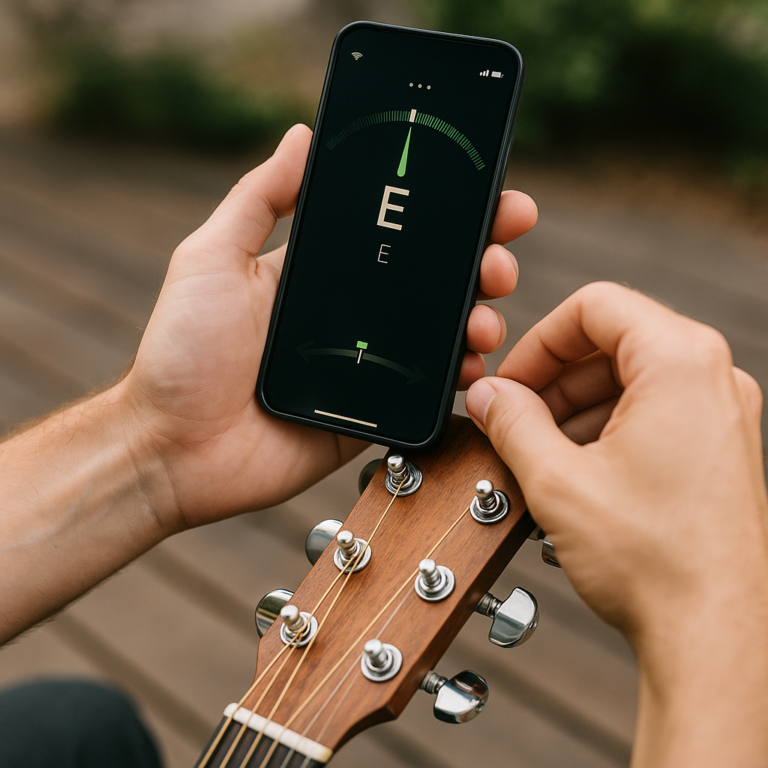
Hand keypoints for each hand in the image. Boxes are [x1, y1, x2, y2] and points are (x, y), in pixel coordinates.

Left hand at [120, 125, 537, 532]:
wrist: (174, 447)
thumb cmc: (183, 351)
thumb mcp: (212, 258)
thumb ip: (259, 200)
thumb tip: (302, 136)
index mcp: (322, 275)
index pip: (395, 236)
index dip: (443, 216)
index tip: (488, 197)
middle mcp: (352, 317)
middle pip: (432, 282)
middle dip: (479, 261)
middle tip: (498, 254)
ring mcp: (367, 367)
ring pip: (441, 336)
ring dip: (477, 318)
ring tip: (485, 315)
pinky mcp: (372, 414)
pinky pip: (427, 394)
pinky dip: (458, 379)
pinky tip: (470, 365)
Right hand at [465, 282, 767, 766]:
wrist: (716, 635)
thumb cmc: (658, 563)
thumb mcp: (557, 480)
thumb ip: (512, 423)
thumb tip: (489, 396)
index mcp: (681, 363)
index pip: (595, 307)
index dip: (539, 341)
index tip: (511, 380)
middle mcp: (714, 379)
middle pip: (613, 342)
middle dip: (553, 378)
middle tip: (514, 417)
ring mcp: (722, 415)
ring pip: (630, 379)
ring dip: (574, 407)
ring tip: (538, 451)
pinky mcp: (719, 449)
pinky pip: (652, 412)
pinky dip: (605, 428)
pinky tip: (573, 470)